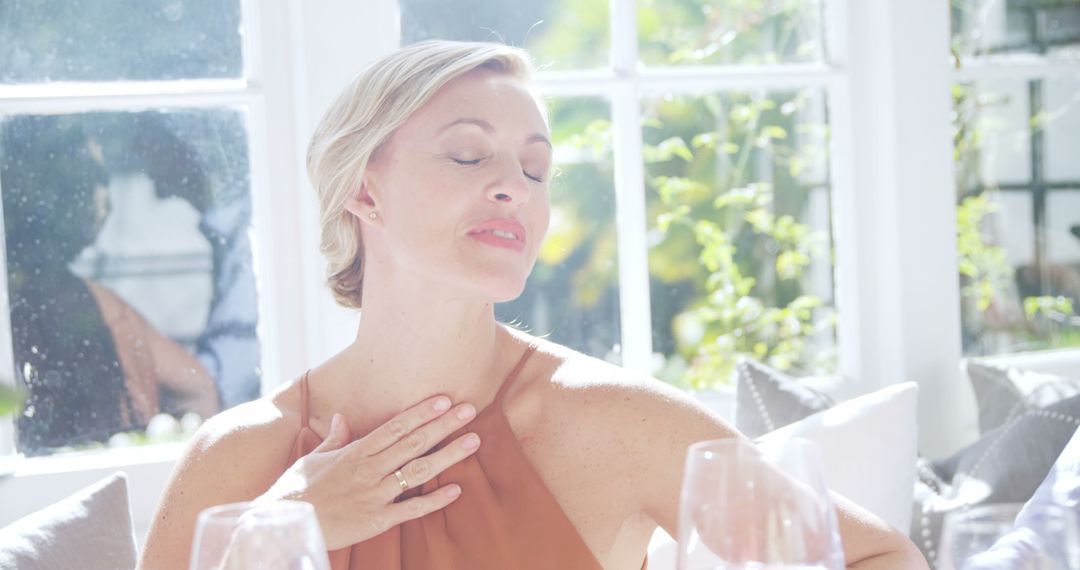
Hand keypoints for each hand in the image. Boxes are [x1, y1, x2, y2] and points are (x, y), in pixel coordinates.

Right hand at [257, 396, 479, 549]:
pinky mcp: (376, 520)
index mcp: (355, 452)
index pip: (395, 426)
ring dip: (448, 455)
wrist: (280, 524)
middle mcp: (369, 469)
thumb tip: (341, 417)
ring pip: (418, 470)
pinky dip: (435, 500)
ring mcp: (374, 495)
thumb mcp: (313, 458)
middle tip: (470, 409)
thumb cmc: (294, 491)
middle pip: (413, 442)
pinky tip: (457, 490)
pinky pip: (411, 509)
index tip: (444, 399)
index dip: (421, 412)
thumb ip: (334, 439)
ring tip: (473, 441)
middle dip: (443, 425)